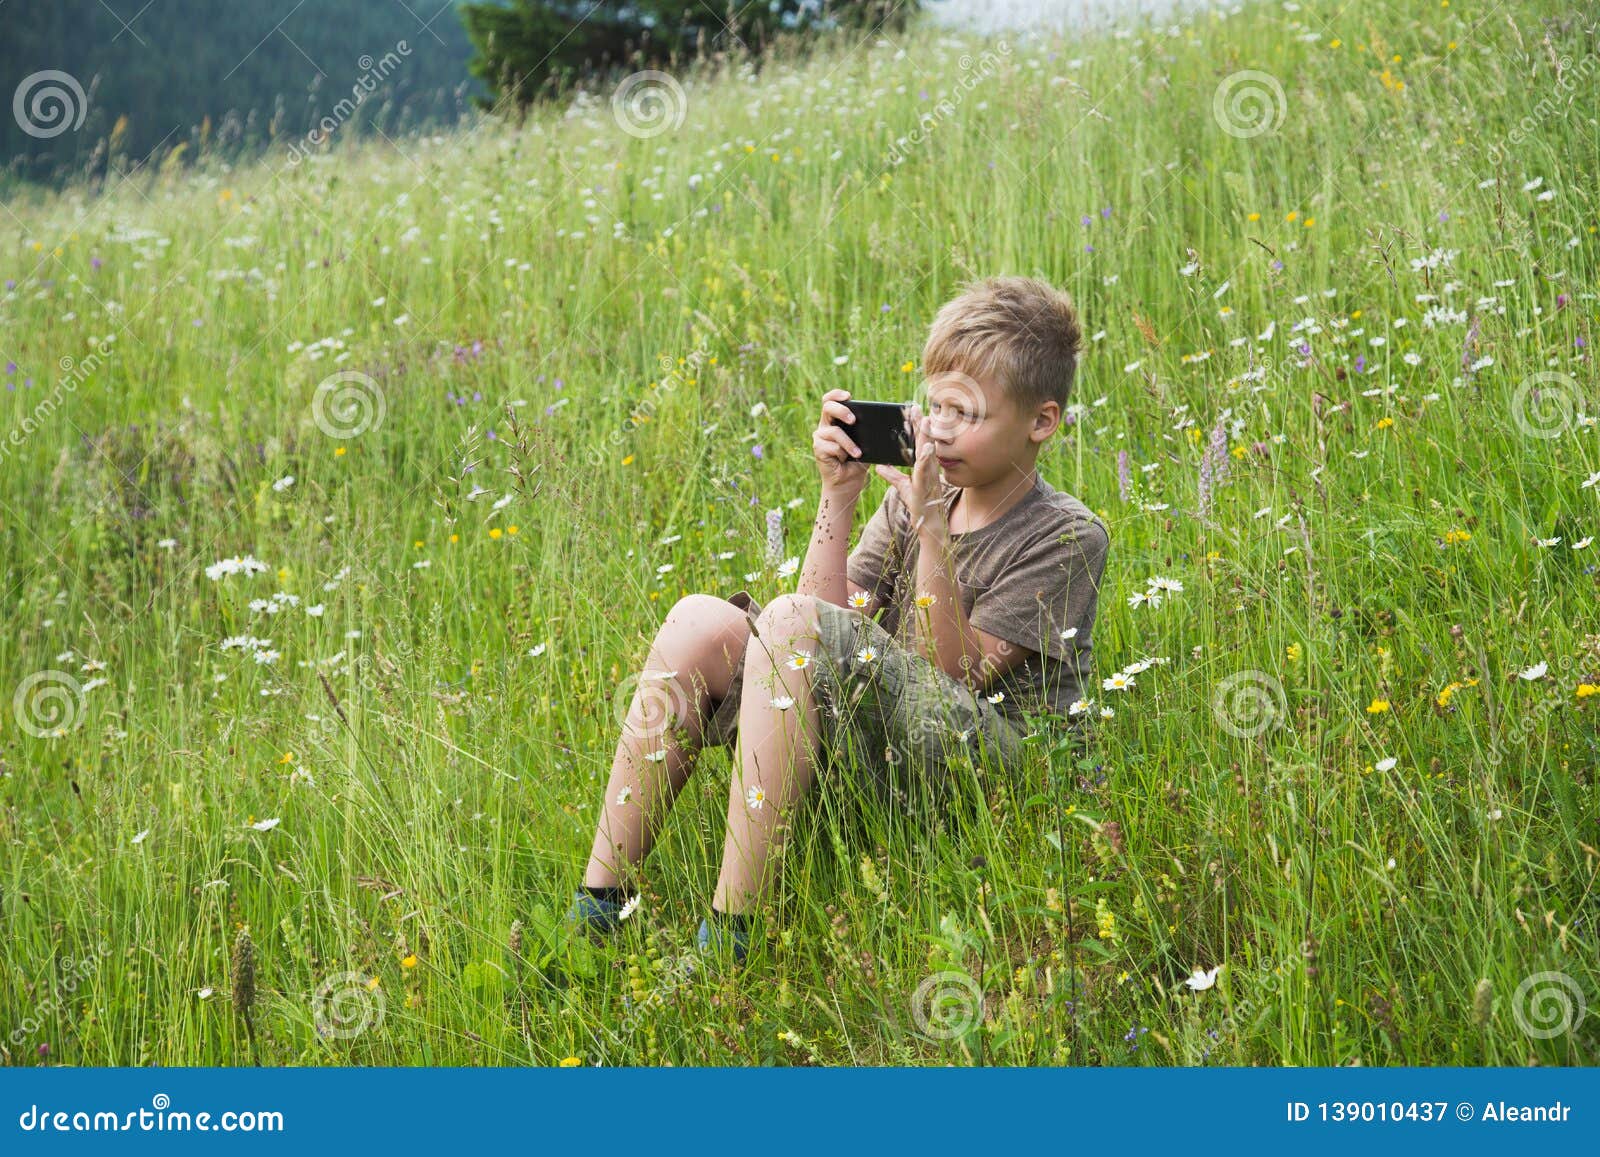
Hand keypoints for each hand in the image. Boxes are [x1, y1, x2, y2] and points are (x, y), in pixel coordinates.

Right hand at [813, 388, 869, 499]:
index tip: (848, 396)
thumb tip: (879, 421)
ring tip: (858, 453)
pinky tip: (846, 460)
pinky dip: (843, 453)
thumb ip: (867, 430)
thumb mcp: (866, 441)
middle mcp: (825, 425)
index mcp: (835, 420)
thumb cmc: (858, 460)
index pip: (830, 400)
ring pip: (834, 431)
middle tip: (853, 420)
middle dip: (842, 410)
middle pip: (827, 407)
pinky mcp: (818, 449)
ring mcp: (820, 437)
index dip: (836, 395)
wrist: (849, 481)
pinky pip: (833, 446)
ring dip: (849, 443)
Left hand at [873, 404, 947, 539]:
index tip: (912, 411)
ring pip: (928, 451)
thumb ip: (892, 475)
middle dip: (921, 424)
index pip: (920, 442)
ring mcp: (930, 475)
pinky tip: (926, 448)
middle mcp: (930, 467)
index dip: (917, 427)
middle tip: (916, 408)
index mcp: (924, 466)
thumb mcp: (902, 487)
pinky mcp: (926, 485)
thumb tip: (880, 465)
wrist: (929, 524)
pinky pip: (926, 470)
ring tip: (925, 420)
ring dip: (927, 436)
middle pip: (925, 441)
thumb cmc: (919, 504)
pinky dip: (926, 459)